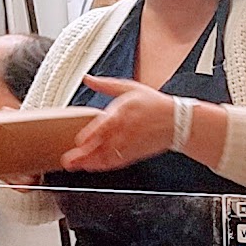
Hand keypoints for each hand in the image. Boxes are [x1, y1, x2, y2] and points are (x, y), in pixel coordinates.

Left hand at [60, 75, 176, 172]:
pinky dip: (103, 166)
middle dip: (84, 155)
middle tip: (68, 160)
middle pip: (102, 145)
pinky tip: (92, 167)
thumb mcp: (130, 88)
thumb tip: (88, 78)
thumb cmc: (154, 104)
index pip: (105, 126)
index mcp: (123, 112)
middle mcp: (125, 131)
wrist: (176, 122)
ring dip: (91, 163)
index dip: (92, 135)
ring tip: (76, 165)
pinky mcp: (134, 154)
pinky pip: (116, 162)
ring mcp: (130, 144)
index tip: (80, 141)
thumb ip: (106, 85)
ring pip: (107, 156)